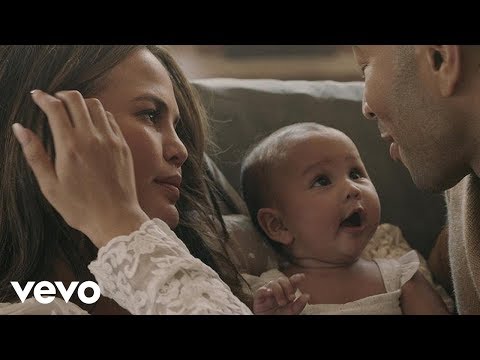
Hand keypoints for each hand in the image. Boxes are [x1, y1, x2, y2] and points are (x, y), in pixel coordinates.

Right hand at [12, 90, 148, 247]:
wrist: (115, 218)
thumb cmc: (79, 207)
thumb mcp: (49, 185)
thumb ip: (34, 154)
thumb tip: (19, 128)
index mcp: (70, 147)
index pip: (55, 108)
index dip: (43, 97)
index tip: (36, 96)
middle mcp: (92, 138)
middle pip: (76, 99)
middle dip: (61, 95)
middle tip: (52, 101)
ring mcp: (111, 140)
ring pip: (96, 105)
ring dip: (81, 102)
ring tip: (71, 111)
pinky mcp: (123, 145)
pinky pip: (110, 119)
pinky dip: (98, 114)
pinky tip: (91, 123)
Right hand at [253, 273, 309, 314]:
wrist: (267, 323)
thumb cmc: (279, 316)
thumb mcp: (291, 312)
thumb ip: (298, 305)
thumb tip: (307, 295)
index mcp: (285, 292)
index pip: (291, 282)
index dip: (296, 278)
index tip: (302, 277)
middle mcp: (277, 290)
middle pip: (282, 280)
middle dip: (288, 287)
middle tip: (291, 298)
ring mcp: (267, 292)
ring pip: (273, 283)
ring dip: (279, 291)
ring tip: (282, 303)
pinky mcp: (259, 297)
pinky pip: (261, 290)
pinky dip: (265, 290)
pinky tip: (270, 293)